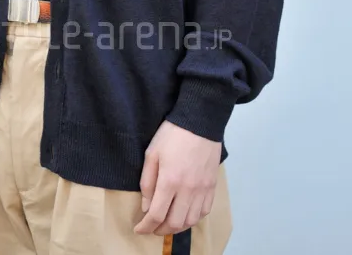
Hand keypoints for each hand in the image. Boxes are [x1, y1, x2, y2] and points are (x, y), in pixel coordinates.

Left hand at [134, 121, 220, 235]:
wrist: (200, 121)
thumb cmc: (172, 134)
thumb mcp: (152, 153)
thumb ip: (147, 182)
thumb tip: (147, 206)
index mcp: (170, 181)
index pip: (156, 214)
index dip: (146, 226)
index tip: (138, 229)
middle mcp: (188, 190)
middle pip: (175, 223)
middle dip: (160, 230)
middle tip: (152, 227)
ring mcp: (202, 189)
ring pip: (191, 221)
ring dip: (177, 227)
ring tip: (167, 223)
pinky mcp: (212, 186)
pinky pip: (204, 212)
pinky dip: (193, 219)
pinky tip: (185, 215)